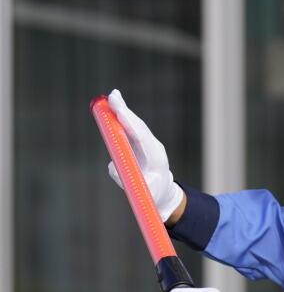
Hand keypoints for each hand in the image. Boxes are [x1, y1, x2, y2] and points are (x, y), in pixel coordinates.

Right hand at [107, 89, 184, 222]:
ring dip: (124, 111)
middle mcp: (154, 148)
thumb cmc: (154, 196)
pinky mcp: (142, 145)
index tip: (119, 111)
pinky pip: (132, 129)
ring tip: (114, 96)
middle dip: (124, 112)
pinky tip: (117, 106)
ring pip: (135, 126)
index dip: (129, 124)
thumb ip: (129, 181)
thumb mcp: (144, 193)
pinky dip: (124, 118)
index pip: (141, 137)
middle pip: (138, 127)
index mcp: (156, 159)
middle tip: (112, 95)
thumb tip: (113, 166)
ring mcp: (149, 145)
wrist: (163, 194)